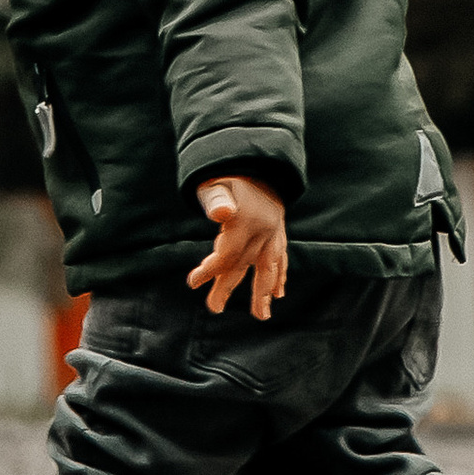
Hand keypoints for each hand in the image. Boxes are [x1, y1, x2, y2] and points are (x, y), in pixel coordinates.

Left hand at [188, 173, 287, 320]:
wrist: (256, 159)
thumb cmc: (226, 174)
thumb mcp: (215, 182)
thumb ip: (215, 199)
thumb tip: (221, 213)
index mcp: (245, 220)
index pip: (227, 254)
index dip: (209, 270)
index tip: (192, 282)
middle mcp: (263, 229)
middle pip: (244, 264)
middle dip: (228, 287)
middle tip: (214, 308)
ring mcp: (274, 232)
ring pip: (268, 267)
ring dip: (263, 292)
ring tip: (262, 315)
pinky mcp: (279, 232)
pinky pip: (281, 258)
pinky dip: (280, 276)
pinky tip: (278, 293)